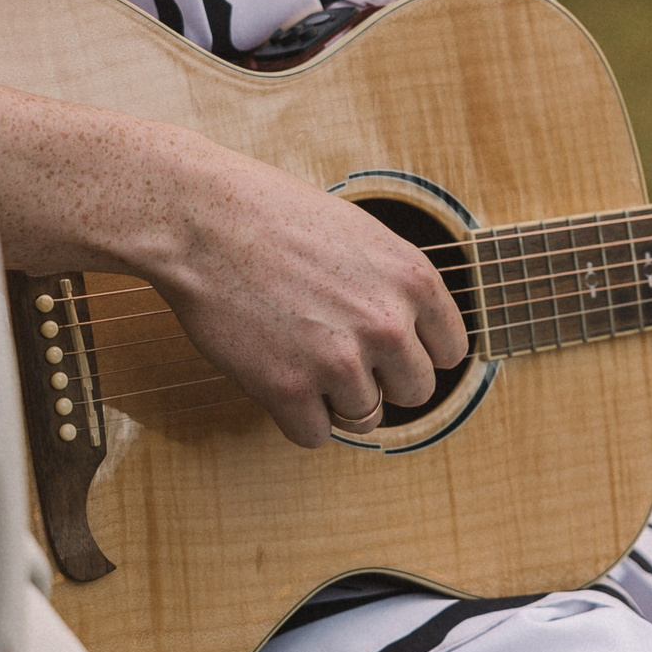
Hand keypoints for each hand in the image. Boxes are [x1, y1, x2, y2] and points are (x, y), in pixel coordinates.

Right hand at [0, 77, 467, 448]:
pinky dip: (297, 419)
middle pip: (415, 392)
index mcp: (414, 279)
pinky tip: (279, 381)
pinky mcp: (288, 388)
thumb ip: (395, 286)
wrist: (200, 217)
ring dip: (337, 402)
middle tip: (342, 358)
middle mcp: (386, 323)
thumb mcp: (361, 234)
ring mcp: (338, 360)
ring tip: (305, 362)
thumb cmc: (272, 215)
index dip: (418, 352)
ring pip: (366, 419)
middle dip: (382, 381)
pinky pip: (314, 436)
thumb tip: (415, 334)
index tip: (390, 349)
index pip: (451, 352)